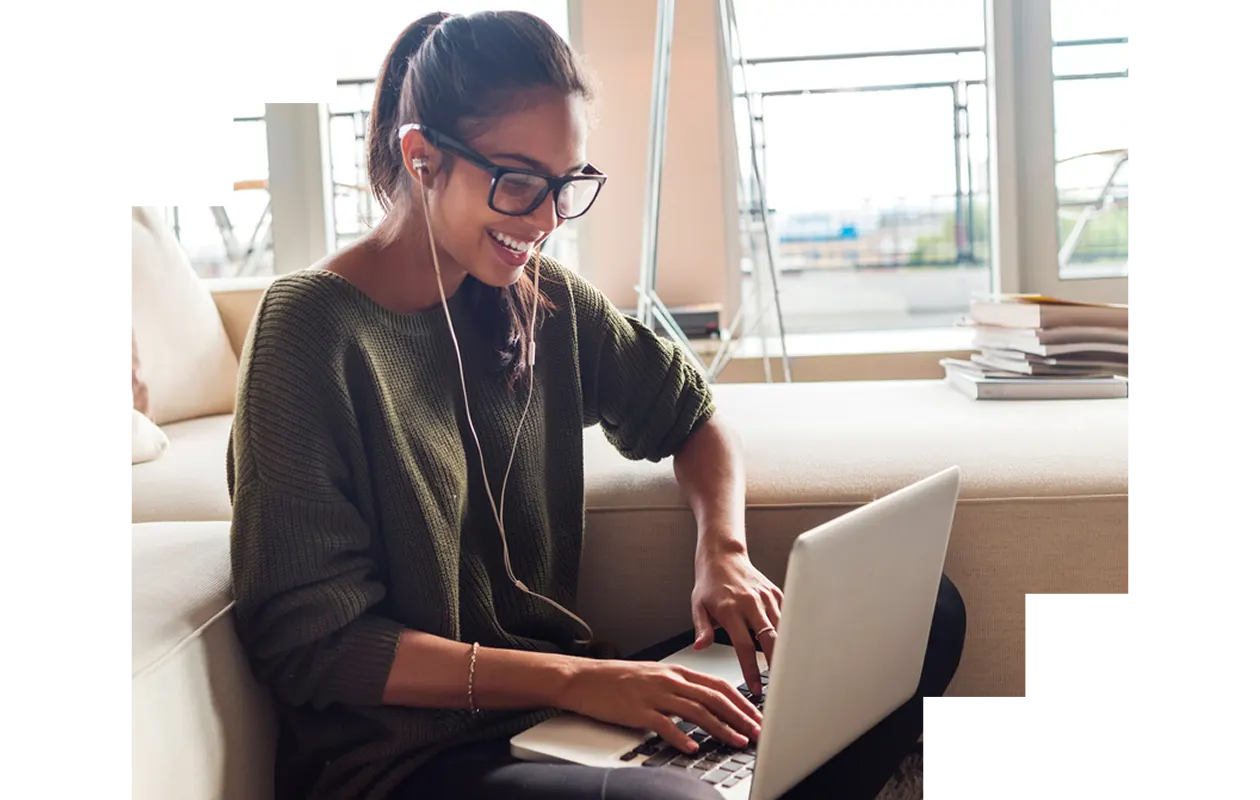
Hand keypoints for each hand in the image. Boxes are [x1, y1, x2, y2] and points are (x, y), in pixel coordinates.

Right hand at [559, 658, 762, 754]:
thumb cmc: (617, 679)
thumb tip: (704, 702)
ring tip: (737, 741)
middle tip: (757, 732)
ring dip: (721, 728)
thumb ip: (680, 686)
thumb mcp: (654, 675)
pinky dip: (681, 737)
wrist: (584, 678)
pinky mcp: (637, 710)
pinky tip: (693, 748)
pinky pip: (664, 725)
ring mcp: (654, 694)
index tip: (757, 716)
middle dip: (740, 716)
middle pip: (714, 697)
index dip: (741, 701)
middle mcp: (669, 680)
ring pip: (696, 711)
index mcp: (676, 671)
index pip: (718, 685)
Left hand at [692, 547, 783, 695]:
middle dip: (777, 664)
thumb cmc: (710, 583)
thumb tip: (700, 647)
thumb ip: (702, 629)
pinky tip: (789, 648)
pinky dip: (789, 633)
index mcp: (730, 609)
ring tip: (788, 671)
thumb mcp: (698, 606)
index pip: (744, 646)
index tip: (756, 688)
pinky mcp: (776, 593)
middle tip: (780, 685)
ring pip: (783, 629)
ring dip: (786, 651)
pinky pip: (787, 617)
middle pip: (771, 639)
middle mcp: (751, 603)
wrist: (723, 556)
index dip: (752, 670)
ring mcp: (766, 597)